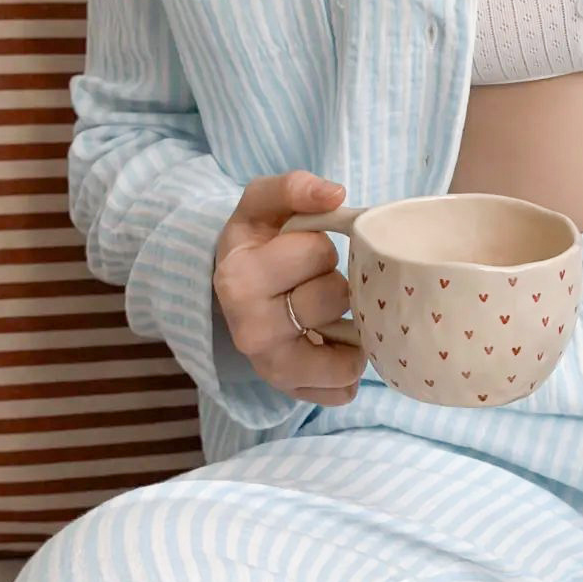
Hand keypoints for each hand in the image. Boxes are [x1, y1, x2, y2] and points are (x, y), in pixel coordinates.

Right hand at [212, 170, 368, 404]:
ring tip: (325, 314)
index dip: (319, 247)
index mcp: (239, 278)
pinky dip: (347, 367)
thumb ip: (295, 188)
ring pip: (348, 352)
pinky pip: (344, 389)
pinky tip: (331, 346)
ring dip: (348, 328)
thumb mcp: (263, 205)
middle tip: (310, 283)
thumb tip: (336, 194)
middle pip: (335, 297)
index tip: (299, 251)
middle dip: (335, 284)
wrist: (234, 291)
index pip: (317, 252)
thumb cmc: (258, 244)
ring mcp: (271, 369)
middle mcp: (250, 331)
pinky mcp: (293, 393)